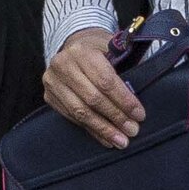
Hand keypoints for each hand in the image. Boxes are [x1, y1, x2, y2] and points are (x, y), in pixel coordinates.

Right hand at [43, 28, 142, 148]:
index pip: (105, 80)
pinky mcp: (49, 96)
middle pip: (92, 98)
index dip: (123, 100)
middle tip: (132, 130)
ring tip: (121, 140)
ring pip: (80, 111)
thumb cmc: (99, 51)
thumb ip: (125, 68)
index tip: (139, 114)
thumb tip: (138, 100)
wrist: (73, 49)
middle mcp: (63, 64)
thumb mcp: (112, 50)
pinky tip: (105, 138)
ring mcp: (53, 81)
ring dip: (103, 129)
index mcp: (82, 51)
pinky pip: (72, 117)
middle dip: (115, 117)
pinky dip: (91, 130)